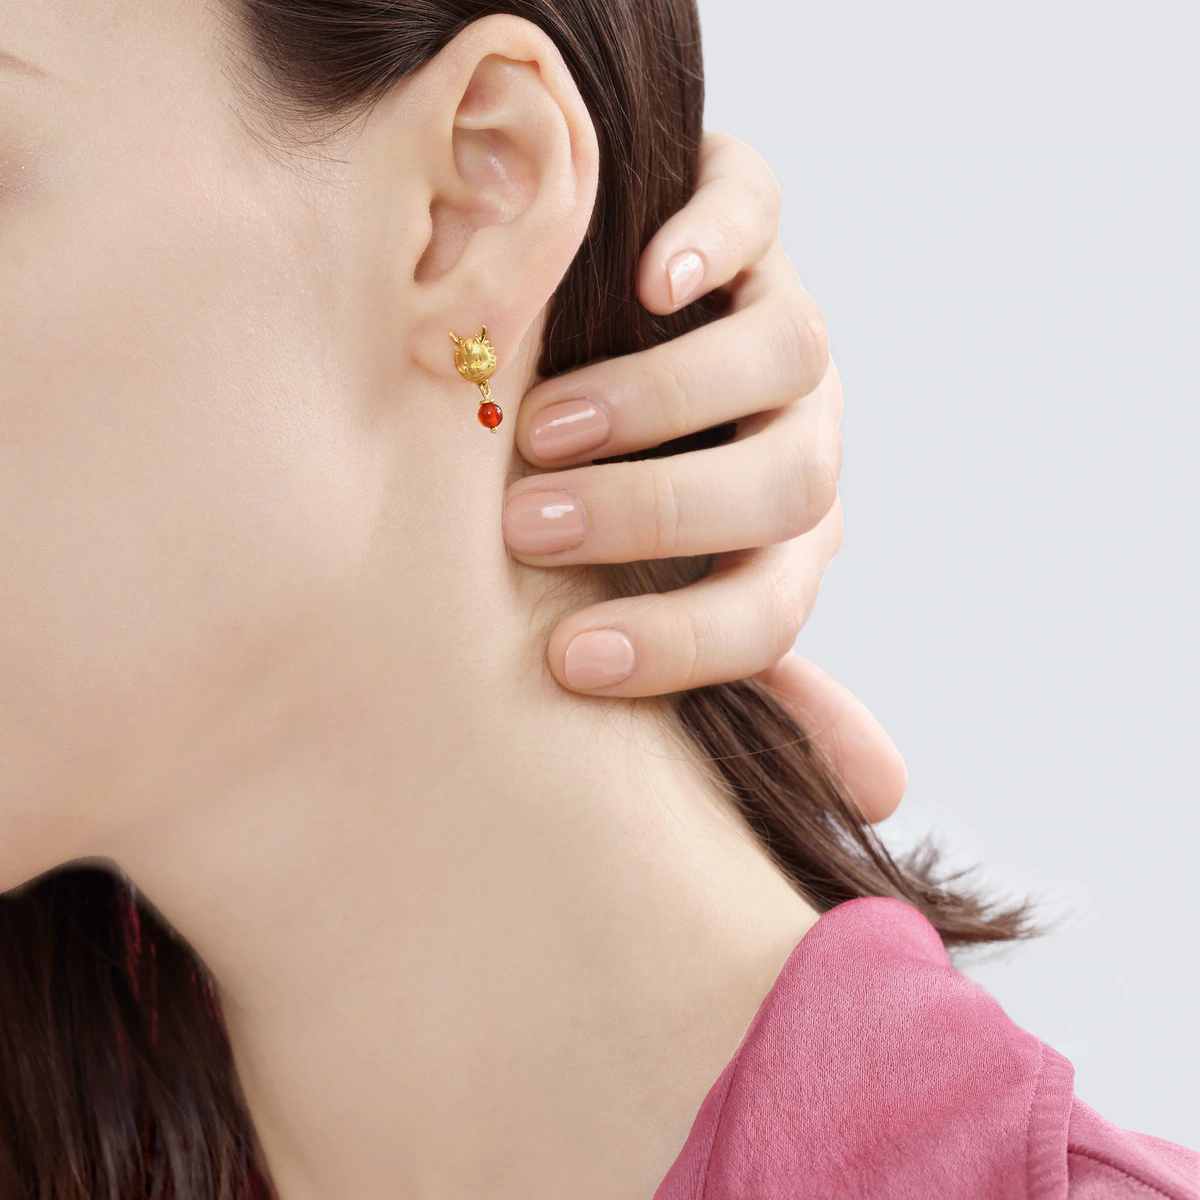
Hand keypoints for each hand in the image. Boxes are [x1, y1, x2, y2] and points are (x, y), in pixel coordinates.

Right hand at [504, 131, 904, 823]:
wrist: (646, 332)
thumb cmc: (649, 486)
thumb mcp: (689, 579)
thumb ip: (761, 676)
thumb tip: (883, 796)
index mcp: (787, 534)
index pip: (770, 605)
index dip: (681, 644)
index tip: (569, 662)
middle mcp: (805, 430)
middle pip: (785, 481)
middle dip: (656, 513)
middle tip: (532, 527)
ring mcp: (785, 319)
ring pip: (784, 354)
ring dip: (661, 401)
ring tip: (543, 428)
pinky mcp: (753, 221)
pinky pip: (756, 217)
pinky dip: (711, 241)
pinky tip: (644, 279)